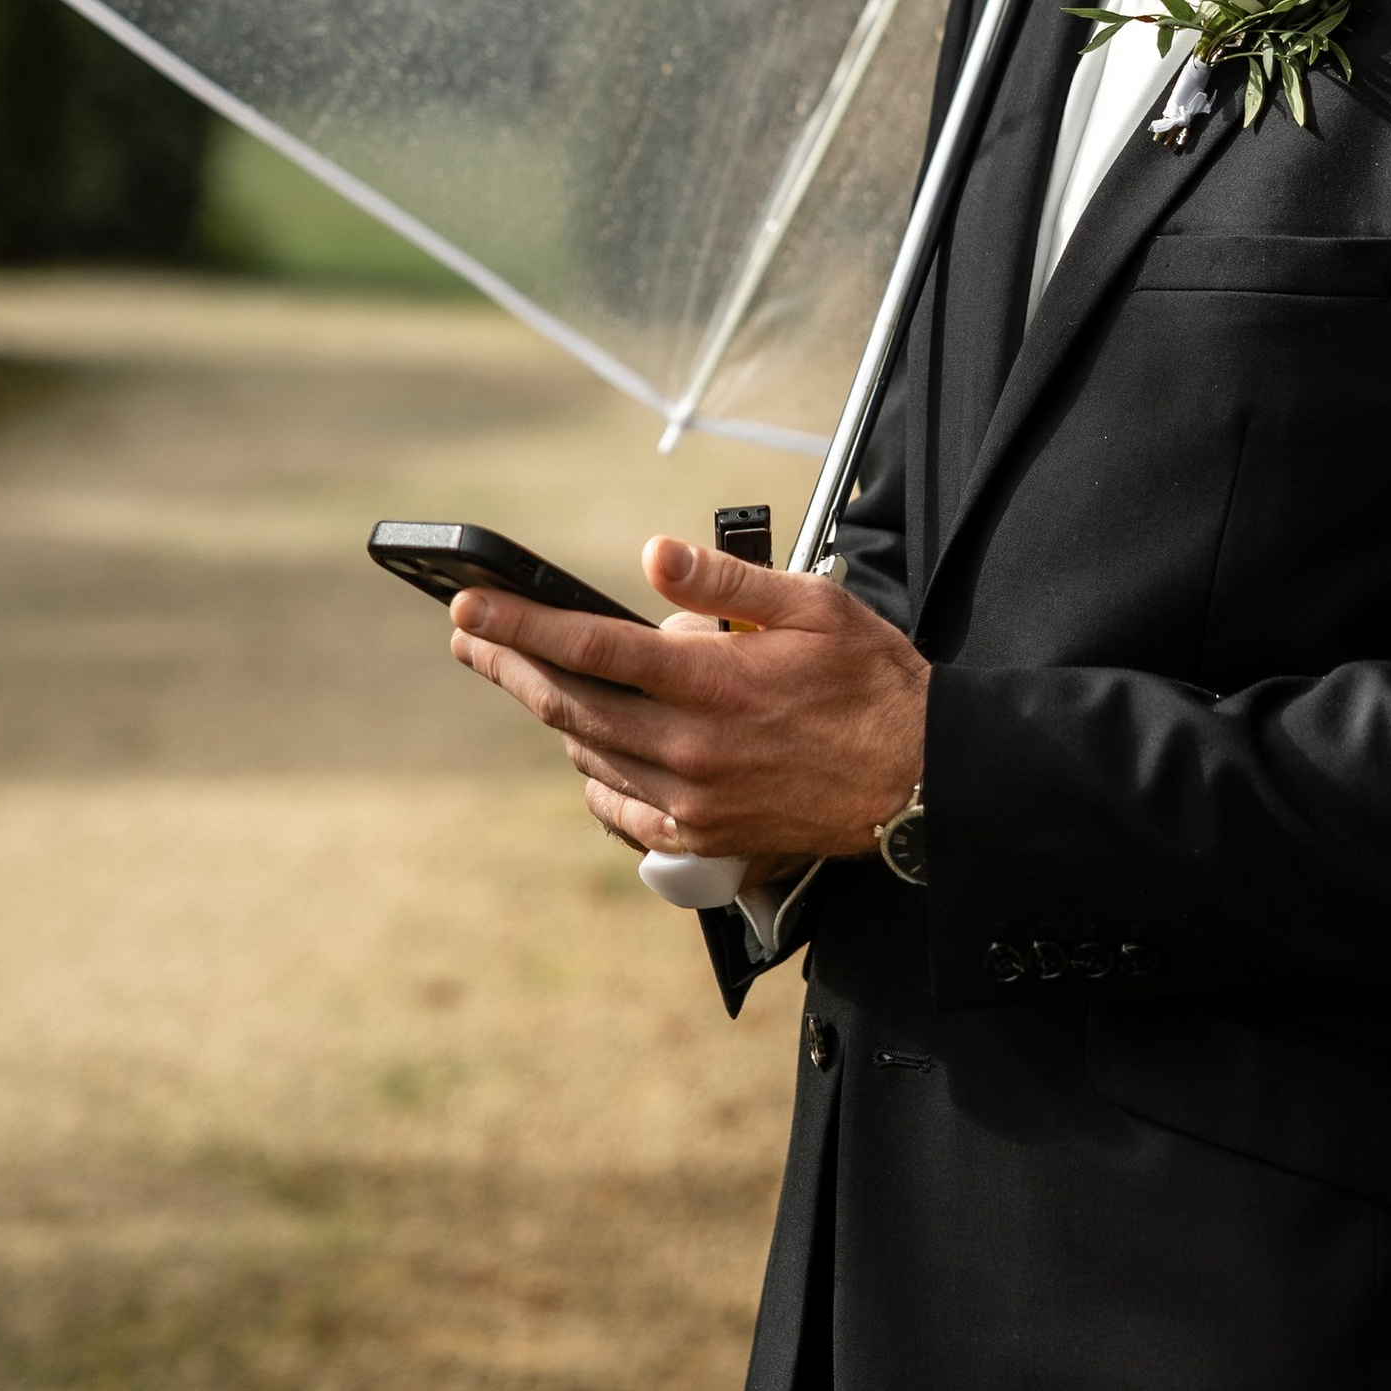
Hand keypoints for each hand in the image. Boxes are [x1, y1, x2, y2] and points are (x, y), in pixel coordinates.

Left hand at [449, 534, 928, 866]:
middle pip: (568, 704)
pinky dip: (595, 775)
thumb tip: (654, 553)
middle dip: (509, 663)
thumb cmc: (873, 682)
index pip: (589, 646)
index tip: (468, 604)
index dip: (520, 623)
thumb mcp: (814, 605)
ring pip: (589, 753)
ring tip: (534, 677)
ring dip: (553, 714)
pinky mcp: (704, 838)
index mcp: (710, 682)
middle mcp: (688, 748)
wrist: (921, 782)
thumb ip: (725, 581)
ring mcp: (692, 800)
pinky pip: (620, 809)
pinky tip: (592, 750)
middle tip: (470, 636)